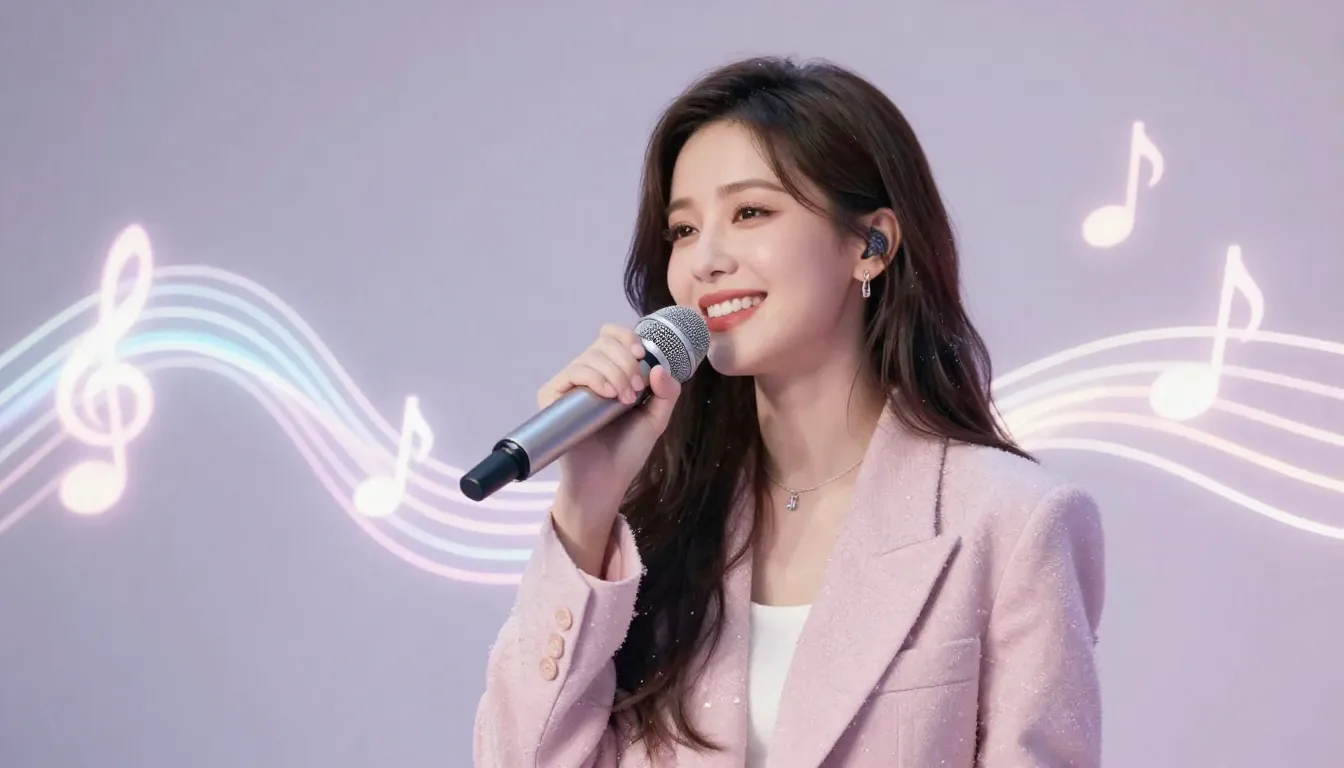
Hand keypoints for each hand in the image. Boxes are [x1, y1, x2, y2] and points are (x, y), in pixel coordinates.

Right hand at [538, 324, 681, 526]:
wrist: (606, 478)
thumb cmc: (628, 450)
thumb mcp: (656, 418)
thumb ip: (667, 392)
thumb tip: (657, 367)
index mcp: (611, 372)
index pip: (612, 336)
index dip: (626, 337)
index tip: (641, 354)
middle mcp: (589, 374)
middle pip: (604, 344)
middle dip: (626, 363)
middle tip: (635, 392)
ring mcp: (570, 385)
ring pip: (590, 356)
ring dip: (615, 373)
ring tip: (625, 400)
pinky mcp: (553, 396)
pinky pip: (573, 372)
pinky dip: (594, 377)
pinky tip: (607, 394)